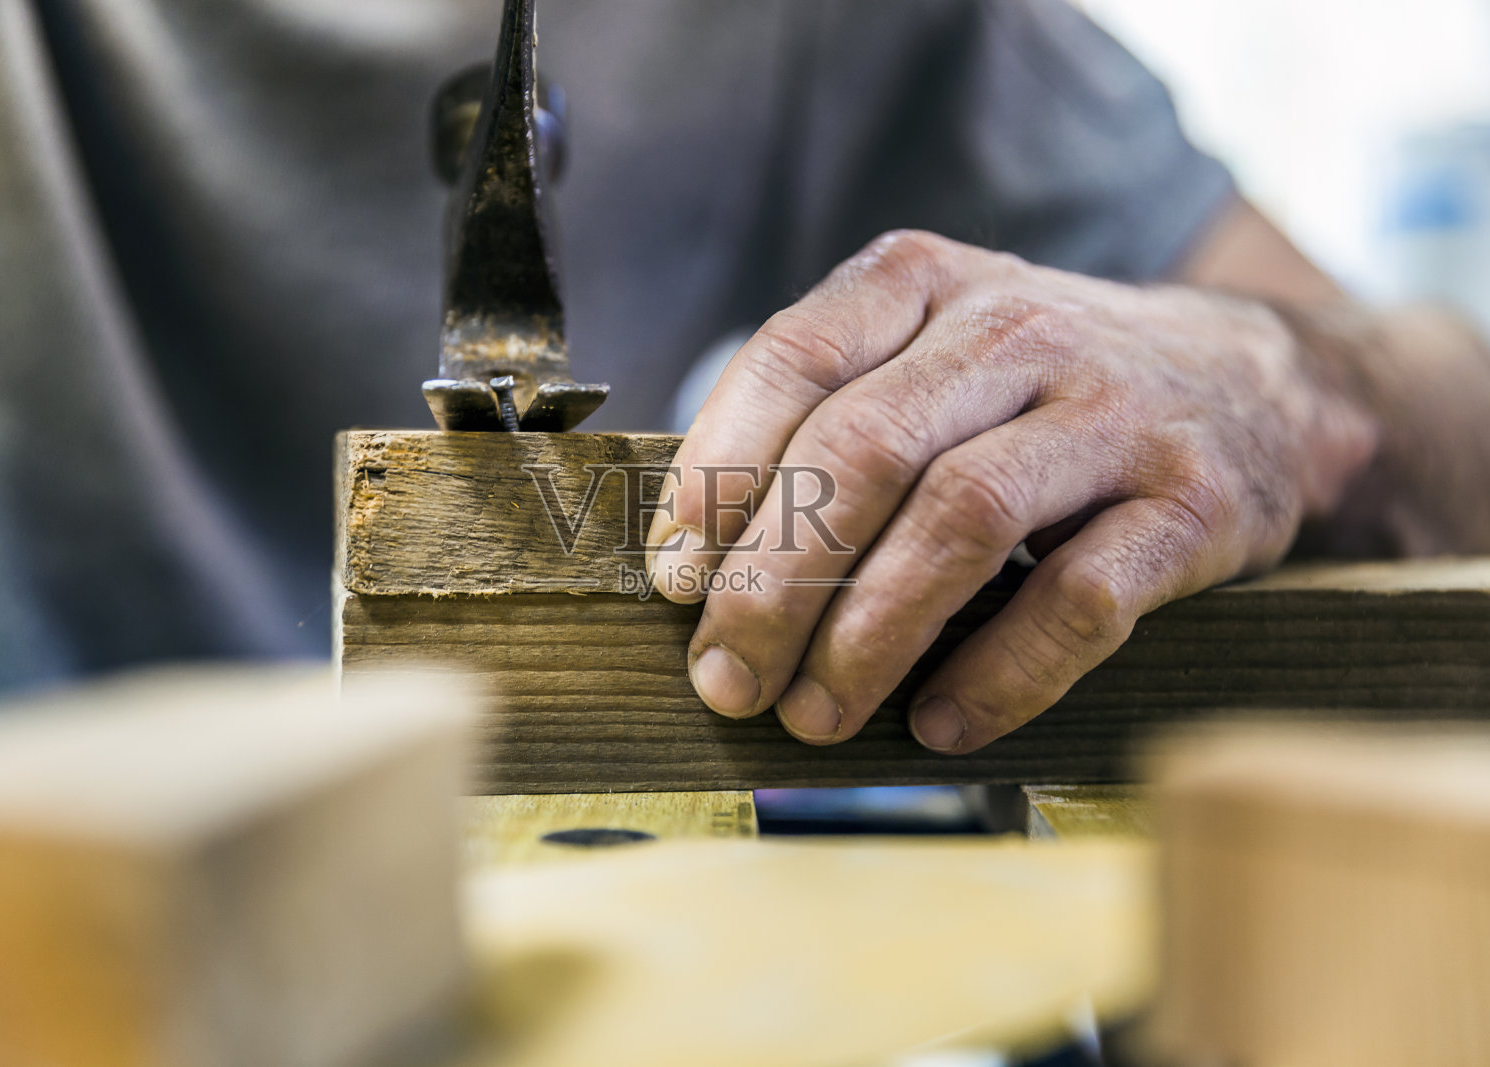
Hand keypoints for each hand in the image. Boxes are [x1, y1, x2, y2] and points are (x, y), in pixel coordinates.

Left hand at [646, 231, 1376, 752]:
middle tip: (727, 678)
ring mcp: (1110, 409)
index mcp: (923, 283)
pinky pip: (1080, 598)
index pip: (792, 360)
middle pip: (865, 450)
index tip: (674, 579)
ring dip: (870, 635)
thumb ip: (824, 425)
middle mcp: (1014, 328)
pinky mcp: (1191, 500)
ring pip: (962, 518)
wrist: (1251, 381)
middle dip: (776, 581)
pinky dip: (999, 673)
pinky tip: (940, 725)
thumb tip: (693, 566)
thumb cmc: (1038, 391)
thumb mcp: (928, 358)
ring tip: (815, 714)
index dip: (717, 475)